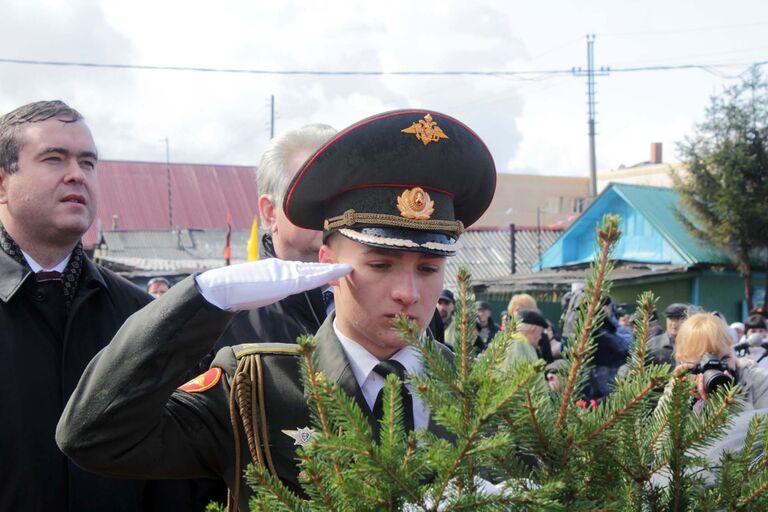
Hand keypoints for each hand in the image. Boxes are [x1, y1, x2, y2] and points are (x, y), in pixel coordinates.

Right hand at [196, 259, 351, 310]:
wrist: (223, 287)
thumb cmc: (235, 290)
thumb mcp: (257, 287)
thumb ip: (270, 285)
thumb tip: (276, 288)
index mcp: (276, 269)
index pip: (301, 269)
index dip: (318, 269)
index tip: (332, 270)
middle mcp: (282, 267)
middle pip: (310, 267)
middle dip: (327, 268)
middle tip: (345, 268)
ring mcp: (283, 271)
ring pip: (312, 270)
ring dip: (329, 270)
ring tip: (345, 269)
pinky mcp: (283, 279)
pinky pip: (308, 278)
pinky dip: (323, 275)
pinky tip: (334, 274)